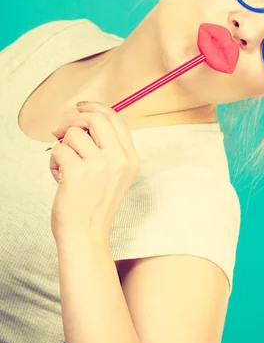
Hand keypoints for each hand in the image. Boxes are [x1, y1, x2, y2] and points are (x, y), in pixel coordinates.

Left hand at [49, 101, 139, 243]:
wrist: (85, 235)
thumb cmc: (95, 204)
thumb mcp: (116, 175)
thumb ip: (109, 148)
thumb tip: (87, 117)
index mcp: (130, 158)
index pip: (116, 119)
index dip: (96, 107)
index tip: (80, 107)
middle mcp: (118, 159)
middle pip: (96, 118)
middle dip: (74, 118)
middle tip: (60, 129)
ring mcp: (99, 165)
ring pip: (74, 133)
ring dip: (62, 146)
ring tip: (64, 166)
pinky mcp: (77, 172)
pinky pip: (59, 149)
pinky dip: (53, 161)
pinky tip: (59, 176)